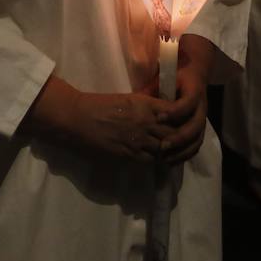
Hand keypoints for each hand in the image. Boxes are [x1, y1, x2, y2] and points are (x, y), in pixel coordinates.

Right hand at [22, 75, 172, 162]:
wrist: (77, 118)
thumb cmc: (99, 105)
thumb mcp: (128, 99)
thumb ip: (147, 107)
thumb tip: (162, 114)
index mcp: (146, 104)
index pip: (176, 113)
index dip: (182, 119)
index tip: (182, 122)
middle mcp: (146, 121)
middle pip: (175, 133)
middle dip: (179, 137)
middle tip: (181, 141)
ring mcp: (139, 139)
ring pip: (165, 149)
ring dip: (169, 151)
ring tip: (172, 152)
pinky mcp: (129, 154)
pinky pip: (151, 160)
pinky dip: (157, 161)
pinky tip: (157, 160)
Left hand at [157, 35, 215, 162]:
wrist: (194, 73)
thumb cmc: (175, 75)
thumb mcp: (164, 78)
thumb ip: (152, 90)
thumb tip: (133, 102)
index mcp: (194, 91)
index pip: (188, 103)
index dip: (175, 112)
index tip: (158, 118)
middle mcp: (201, 106)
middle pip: (196, 125)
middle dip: (179, 137)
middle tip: (162, 145)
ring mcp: (202, 119)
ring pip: (198, 139)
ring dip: (182, 150)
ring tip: (165, 158)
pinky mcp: (200, 129)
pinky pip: (196, 145)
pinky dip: (185, 154)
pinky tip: (171, 161)